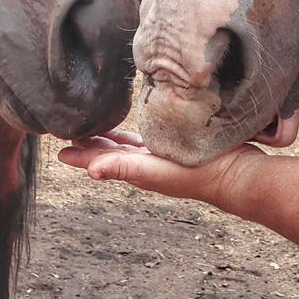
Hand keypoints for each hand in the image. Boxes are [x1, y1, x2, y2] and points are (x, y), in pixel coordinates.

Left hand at [58, 129, 264, 206]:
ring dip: (112, 138)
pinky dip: (137, 132)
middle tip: (73, 132)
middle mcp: (148, 164)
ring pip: (130, 146)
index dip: (81, 154)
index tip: (59, 148)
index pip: (101, 159)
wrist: (239, 175)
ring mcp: (164, 157)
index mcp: (139, 169)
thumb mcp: (158, 169)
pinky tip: (141, 123)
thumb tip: (89, 171)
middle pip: (112, 152)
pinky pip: (150, 139)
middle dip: (92, 144)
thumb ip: (125, 166)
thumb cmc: (200, 173)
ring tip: (98, 128)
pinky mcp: (180, 148)